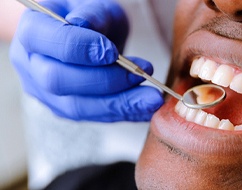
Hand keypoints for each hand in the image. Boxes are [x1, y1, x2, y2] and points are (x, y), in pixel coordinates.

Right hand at [10, 0, 163, 121]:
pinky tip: (146, 108)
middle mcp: (32, 66)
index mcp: (32, 32)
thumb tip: (83, 25)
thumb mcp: (94, 6)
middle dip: (104, 80)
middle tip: (140, 73)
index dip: (80, 49)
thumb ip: (91, 14)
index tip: (112, 52)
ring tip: (152, 99)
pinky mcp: (67, 109)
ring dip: (120, 104)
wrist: (88, 38)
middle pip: (58, 80)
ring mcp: (46, 93)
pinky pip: (94, 117)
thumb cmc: (91, 18)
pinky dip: (123, 113)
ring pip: (78, 107)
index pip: (47, 42)